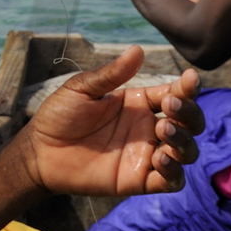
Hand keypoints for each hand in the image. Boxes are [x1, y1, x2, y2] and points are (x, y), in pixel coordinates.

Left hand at [18, 46, 202, 196]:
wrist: (40, 151)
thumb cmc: (60, 115)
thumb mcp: (82, 89)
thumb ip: (111, 75)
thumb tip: (138, 50)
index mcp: (139, 103)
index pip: (175, 94)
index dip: (187, 87)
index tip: (190, 79)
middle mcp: (148, 128)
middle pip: (189, 122)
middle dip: (189, 113)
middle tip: (169, 107)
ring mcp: (146, 154)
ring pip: (186, 151)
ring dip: (184, 140)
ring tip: (163, 130)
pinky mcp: (139, 180)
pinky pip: (171, 180)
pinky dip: (174, 172)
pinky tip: (160, 159)